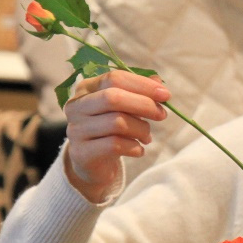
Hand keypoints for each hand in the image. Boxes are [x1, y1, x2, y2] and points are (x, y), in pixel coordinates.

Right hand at [63, 70, 168, 201]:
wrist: (93, 163)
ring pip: (117, 123)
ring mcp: (76, 130)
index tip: (166, 95)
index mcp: (86, 88)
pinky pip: (115, 145)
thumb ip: (140, 92)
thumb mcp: (125, 108)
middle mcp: (76, 106)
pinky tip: (139, 150)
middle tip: (162, 115)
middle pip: (113, 98)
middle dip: (144, 105)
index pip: (114, 78)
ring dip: (141, 129)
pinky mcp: (81, 152)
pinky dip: (135, 147)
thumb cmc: (112, 130)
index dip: (143, 85)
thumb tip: (159, 82)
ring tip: (146, 136)